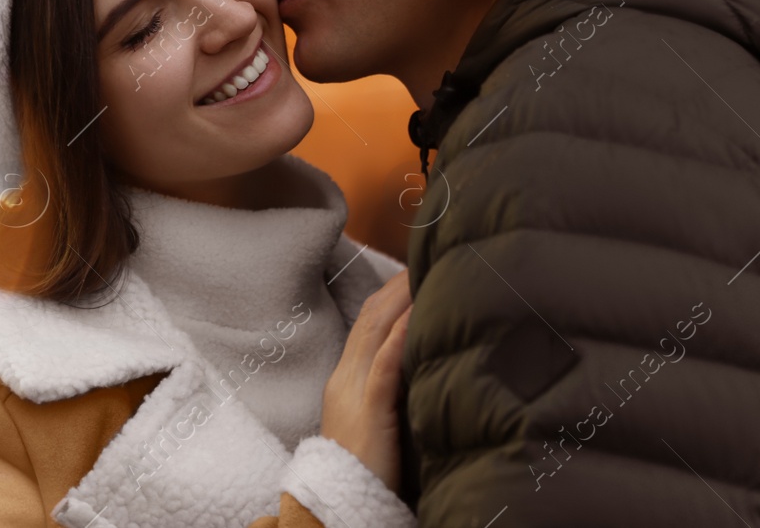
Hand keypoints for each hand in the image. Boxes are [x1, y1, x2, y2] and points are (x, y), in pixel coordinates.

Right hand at [319, 271, 411, 492]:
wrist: (335, 506)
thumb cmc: (363, 470)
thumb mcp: (374, 422)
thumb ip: (389, 393)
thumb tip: (417, 368)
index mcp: (346, 380)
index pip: (367, 325)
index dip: (388, 295)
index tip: (412, 271)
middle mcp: (346, 378)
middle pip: (370, 317)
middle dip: (396, 285)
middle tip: (423, 257)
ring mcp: (353, 392)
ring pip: (374, 331)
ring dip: (400, 297)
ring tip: (424, 270)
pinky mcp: (368, 410)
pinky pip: (384, 365)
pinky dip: (401, 335)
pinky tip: (418, 313)